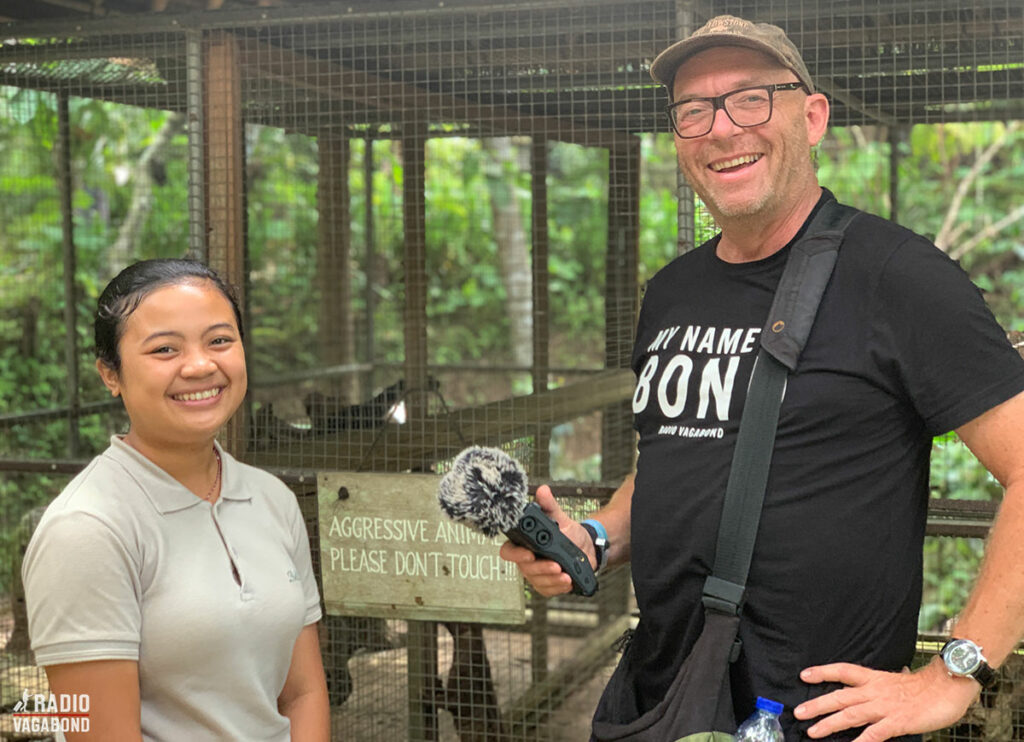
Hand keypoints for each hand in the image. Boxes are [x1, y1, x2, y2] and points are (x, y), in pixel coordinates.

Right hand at [498, 485, 592, 596]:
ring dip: (552, 580)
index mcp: (524, 543)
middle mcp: (526, 560)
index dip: (516, 554)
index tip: (530, 554)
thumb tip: (543, 490)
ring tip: (565, 575)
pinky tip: (568, 582)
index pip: (509, 551)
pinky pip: (548, 590)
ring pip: (538, 581)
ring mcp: (536, 574)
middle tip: (556, 565)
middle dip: (541, 568)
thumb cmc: (568, 532)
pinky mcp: (547, 585)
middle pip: (525, 569)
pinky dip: (559, 587)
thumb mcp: (559, 517)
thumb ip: (549, 505)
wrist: (586, 547)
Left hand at [793, 656, 979, 740]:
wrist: (947, 687)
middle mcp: (874, 691)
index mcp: (873, 678)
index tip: (804, 675)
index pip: (842, 671)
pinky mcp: (897, 722)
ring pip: (851, 715)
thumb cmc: (923, 687)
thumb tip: (867, 685)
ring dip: (830, 724)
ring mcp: (884, 707)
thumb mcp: (894, 681)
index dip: (823, 672)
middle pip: (840, 696)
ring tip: (813, 731)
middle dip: (818, 705)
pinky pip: (875, 733)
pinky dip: (862, 741)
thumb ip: (878, 685)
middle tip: (798, 712)